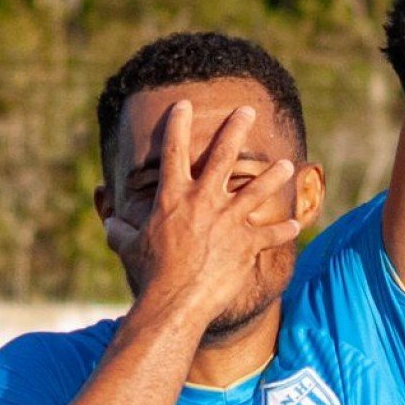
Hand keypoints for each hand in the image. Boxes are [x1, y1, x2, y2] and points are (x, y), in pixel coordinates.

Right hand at [103, 102, 300, 326]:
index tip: (184, 104)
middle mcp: (204, 200)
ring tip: (287, 164)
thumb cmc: (149, 273)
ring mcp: (229, 220)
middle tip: (247, 111)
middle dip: (236, 128)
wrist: (175, 300)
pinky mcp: (247, 243)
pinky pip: (271, 234)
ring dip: (274, 176)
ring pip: (258, 189)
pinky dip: (284, 230)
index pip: (173, 151)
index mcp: (174, 196)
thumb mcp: (128, 247)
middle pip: (223, 155)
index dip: (177, 124)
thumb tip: (109, 223)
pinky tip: (295, 225)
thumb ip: (120, 231)